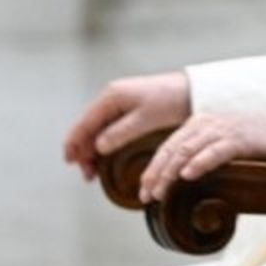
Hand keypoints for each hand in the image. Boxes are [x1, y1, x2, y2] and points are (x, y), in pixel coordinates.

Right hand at [63, 71, 190, 180]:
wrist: (195, 90)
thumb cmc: (172, 100)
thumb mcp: (146, 119)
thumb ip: (120, 133)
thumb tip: (98, 147)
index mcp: (111, 97)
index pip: (84, 123)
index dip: (74, 144)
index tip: (70, 163)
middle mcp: (112, 98)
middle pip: (88, 128)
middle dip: (84, 151)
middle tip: (88, 175)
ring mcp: (120, 103)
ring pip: (98, 130)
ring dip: (94, 150)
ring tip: (95, 171)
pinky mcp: (130, 109)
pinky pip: (110, 128)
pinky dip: (105, 144)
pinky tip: (107, 157)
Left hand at [138, 111, 265, 203]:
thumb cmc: (253, 144)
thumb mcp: (220, 144)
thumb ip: (199, 154)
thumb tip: (174, 181)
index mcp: (199, 123)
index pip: (168, 146)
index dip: (153, 169)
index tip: (143, 191)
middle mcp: (208, 122)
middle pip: (173, 148)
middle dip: (156, 174)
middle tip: (147, 196)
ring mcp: (224, 129)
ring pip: (188, 150)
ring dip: (171, 173)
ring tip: (161, 192)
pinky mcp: (241, 138)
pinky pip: (216, 150)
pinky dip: (200, 162)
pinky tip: (188, 175)